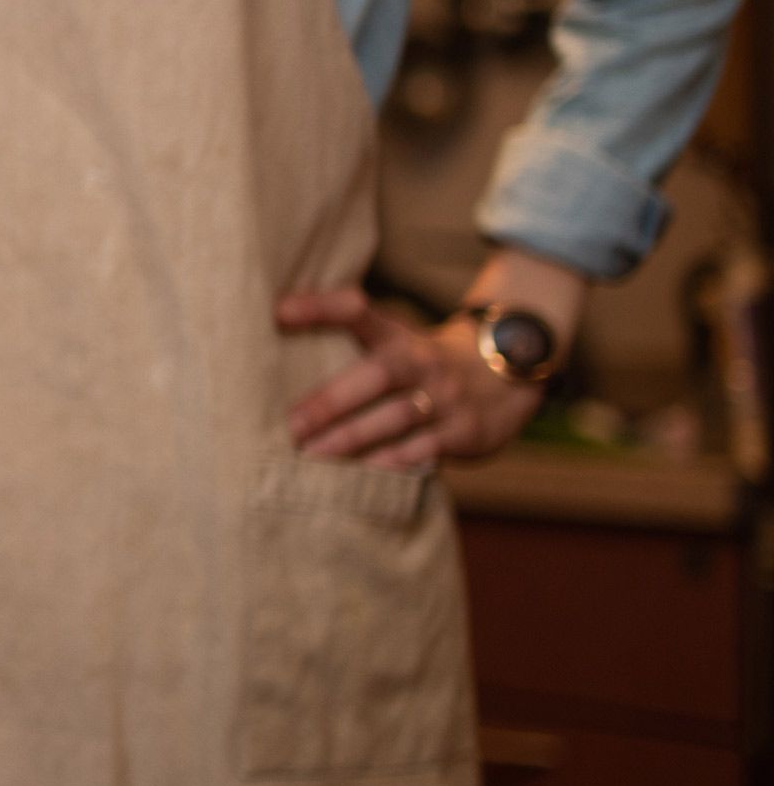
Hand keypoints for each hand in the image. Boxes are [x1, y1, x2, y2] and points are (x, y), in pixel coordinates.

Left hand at [280, 288, 543, 468]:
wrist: (508, 376)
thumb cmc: (423, 362)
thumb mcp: (394, 339)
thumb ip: (345, 332)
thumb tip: (276, 319)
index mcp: (399, 336)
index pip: (359, 313)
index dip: (321, 308)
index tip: (279, 312)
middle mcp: (424, 362)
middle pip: (377, 375)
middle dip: (331, 402)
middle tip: (290, 426)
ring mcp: (448, 398)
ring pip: (397, 418)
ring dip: (352, 440)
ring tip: (311, 457)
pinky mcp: (466, 432)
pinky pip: (424, 451)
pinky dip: (389, 464)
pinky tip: (356, 477)